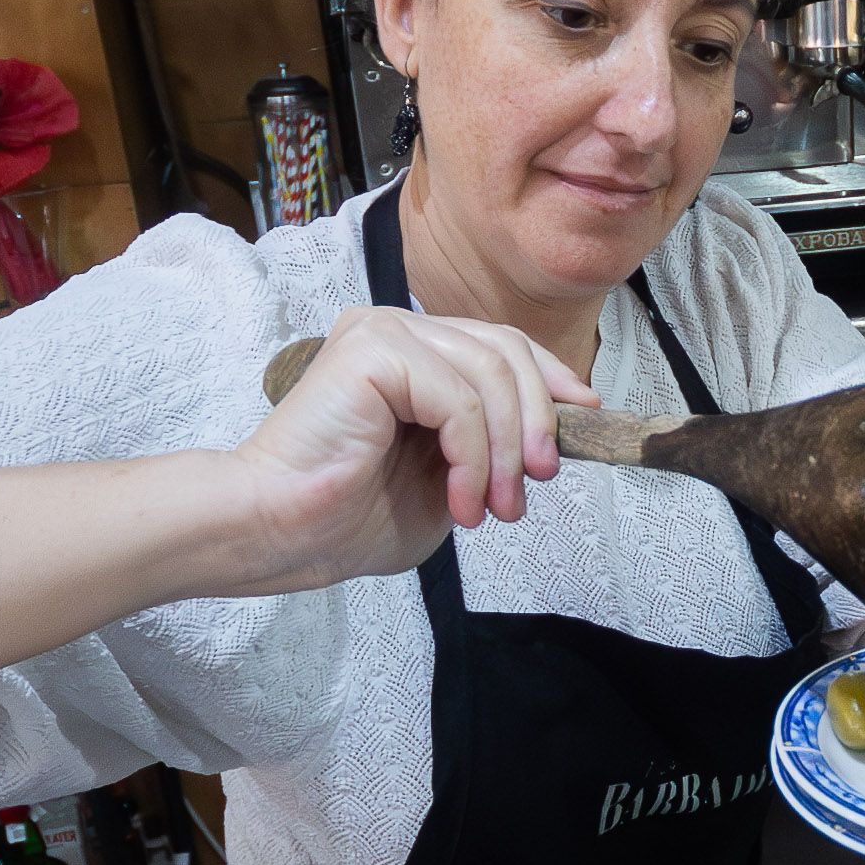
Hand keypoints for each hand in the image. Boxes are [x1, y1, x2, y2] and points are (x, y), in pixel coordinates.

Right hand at [223, 308, 594, 589]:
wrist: (281, 534)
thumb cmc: (349, 517)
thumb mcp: (450, 479)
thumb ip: (491, 447)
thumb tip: (555, 434)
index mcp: (412, 355)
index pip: (502, 345)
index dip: (551, 379)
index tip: (583, 421)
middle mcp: (397, 330)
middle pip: (506, 350)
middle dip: (537, 421)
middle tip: (536, 483)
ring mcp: (382, 333)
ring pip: (490, 374)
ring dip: (505, 451)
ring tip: (496, 507)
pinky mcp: (372, 350)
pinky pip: (458, 398)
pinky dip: (473, 454)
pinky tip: (461, 500)